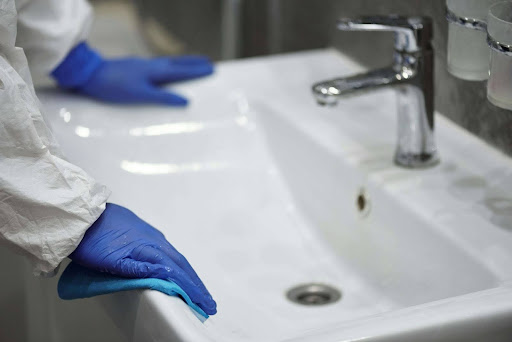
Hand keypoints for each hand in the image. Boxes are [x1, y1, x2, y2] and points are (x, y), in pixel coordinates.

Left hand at [51, 42, 213, 105]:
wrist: (89, 75)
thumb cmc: (113, 86)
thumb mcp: (140, 95)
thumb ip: (163, 98)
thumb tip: (185, 101)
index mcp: (155, 72)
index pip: (182, 71)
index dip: (197, 71)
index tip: (212, 69)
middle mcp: (151, 66)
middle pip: (177, 64)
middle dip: (193, 64)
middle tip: (208, 63)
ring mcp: (142, 66)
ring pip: (168, 64)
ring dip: (182, 64)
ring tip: (192, 65)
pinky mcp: (134, 69)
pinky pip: (159, 67)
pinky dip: (169, 68)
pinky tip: (165, 71)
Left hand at [70, 203, 215, 314]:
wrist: (82, 216)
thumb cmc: (92, 240)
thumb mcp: (113, 261)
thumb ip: (140, 269)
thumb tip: (167, 276)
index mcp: (149, 249)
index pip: (176, 273)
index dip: (192, 290)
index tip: (205, 304)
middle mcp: (155, 240)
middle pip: (182, 265)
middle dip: (197, 284)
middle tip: (209, 302)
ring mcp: (151, 235)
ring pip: (176, 258)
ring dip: (189, 275)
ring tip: (197, 289)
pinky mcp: (145, 233)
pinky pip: (168, 251)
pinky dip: (178, 264)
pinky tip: (177, 269)